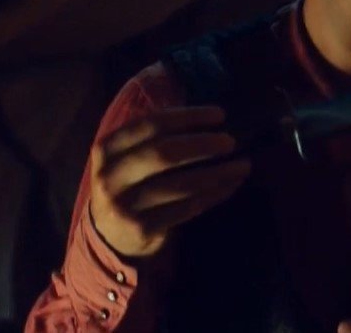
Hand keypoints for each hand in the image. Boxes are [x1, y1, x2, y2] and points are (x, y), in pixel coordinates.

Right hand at [89, 106, 246, 256]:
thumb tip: (206, 115)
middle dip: (203, 144)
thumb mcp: (127, 156)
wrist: (109, 234)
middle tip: (231, 142)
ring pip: (181, 184)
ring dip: (218, 173)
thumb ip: (154, 135)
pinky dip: (215, 194)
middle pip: (164, 153)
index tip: (220, 115)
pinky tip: (232, 184)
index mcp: (106, 149)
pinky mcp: (143, 229)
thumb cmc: (131, 183)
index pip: (151, 125)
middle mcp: (110, 177)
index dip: (188, 117)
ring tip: (243, 165)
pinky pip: (189, 207)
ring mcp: (125, 206)